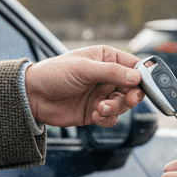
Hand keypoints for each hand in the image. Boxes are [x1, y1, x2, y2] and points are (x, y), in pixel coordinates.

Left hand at [24, 46, 143, 127]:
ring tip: (100, 108)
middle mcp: (107, 77)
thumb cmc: (54, 74)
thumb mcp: (84, 68)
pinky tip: (95, 114)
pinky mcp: (95, 112)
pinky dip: (107, 118)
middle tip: (129, 100)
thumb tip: (137, 77)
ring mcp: (102, 95)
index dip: (142, 76)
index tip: (144, 85)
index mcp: (106, 58)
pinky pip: (112, 118)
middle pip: (133, 88)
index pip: (133, 65)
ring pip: (123, 104)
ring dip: (115, 108)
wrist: (32, 96)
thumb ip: (112, 72)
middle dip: (131, 96)